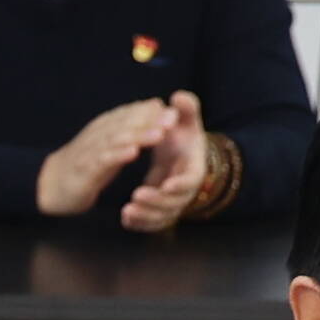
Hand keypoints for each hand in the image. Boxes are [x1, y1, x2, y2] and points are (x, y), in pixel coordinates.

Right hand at [33, 96, 184, 219]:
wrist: (49, 185)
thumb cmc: (84, 165)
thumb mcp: (108, 144)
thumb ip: (128, 128)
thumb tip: (153, 108)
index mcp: (104, 128)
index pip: (128, 114)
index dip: (150, 111)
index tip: (174, 108)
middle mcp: (98, 135)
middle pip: (126, 124)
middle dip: (151, 120)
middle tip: (173, 117)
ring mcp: (91, 151)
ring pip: (118, 139)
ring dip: (139, 135)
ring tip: (160, 134)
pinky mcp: (85, 170)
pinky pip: (103, 160)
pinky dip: (118, 155)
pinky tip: (133, 153)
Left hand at [112, 93, 215, 233]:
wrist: (180, 156)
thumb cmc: (182, 138)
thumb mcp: (186, 121)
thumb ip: (186, 109)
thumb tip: (179, 96)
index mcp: (193, 169)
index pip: (190, 181)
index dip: (179, 185)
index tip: (166, 185)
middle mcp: (184, 191)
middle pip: (174, 204)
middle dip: (156, 202)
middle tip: (137, 196)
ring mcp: (173, 204)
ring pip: (162, 217)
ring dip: (146, 216)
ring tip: (127, 211)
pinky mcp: (160, 212)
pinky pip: (151, 224)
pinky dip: (140, 224)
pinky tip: (125, 220)